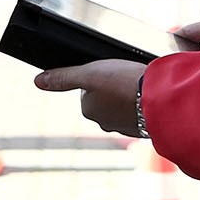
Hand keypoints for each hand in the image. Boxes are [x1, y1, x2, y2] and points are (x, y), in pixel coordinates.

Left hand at [31, 59, 146, 135]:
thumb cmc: (124, 82)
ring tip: (138, 86)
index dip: (100, 76)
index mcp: (89, 110)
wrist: (160, 98)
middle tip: (126, 77)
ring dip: (129, 97)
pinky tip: (148, 96)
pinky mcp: (144, 128)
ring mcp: (125, 127)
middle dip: (115, 87)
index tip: (112, 71)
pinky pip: (139, 113)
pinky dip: (142, 105)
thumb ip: (63, 77)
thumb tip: (39, 81)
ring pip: (123, 106)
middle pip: (105, 98)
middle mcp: (104, 122)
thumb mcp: (89, 73)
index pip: (89, 89)